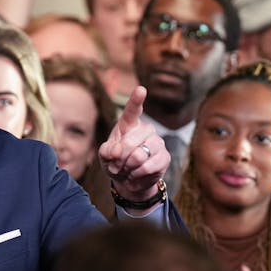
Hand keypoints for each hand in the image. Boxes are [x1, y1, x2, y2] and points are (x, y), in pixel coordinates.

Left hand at [98, 87, 170, 202]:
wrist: (128, 180)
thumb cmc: (115, 162)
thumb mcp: (105, 156)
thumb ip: (106, 151)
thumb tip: (116, 151)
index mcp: (129, 124)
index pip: (133, 110)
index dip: (136, 100)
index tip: (141, 90)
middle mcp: (146, 129)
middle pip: (130, 142)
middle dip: (119, 158)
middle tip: (116, 165)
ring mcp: (157, 142)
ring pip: (140, 156)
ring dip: (128, 168)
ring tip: (127, 169)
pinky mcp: (165, 157)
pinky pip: (147, 168)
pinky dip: (137, 176)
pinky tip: (135, 175)